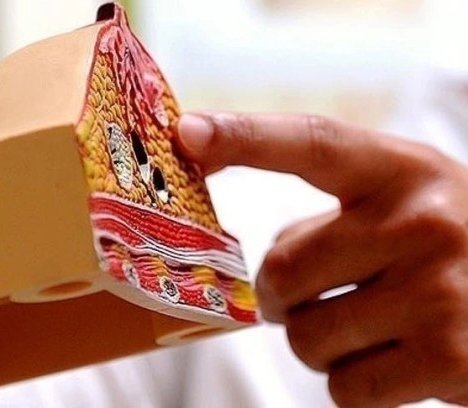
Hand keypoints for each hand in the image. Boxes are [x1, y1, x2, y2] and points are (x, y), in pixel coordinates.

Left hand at [178, 112, 467, 406]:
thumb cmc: (451, 251)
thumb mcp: (409, 205)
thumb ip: (336, 218)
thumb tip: (261, 264)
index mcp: (403, 172)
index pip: (313, 143)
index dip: (245, 136)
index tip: (188, 133)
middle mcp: (424, 222)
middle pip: (282, 270)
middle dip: (281, 297)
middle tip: (311, 298)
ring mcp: (438, 291)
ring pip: (305, 337)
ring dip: (319, 343)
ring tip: (367, 327)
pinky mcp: (448, 358)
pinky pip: (344, 387)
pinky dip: (353, 383)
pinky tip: (394, 358)